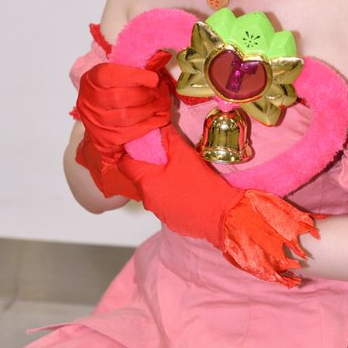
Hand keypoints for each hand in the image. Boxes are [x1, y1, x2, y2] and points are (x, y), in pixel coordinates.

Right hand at [73, 51, 172, 154]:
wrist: (97, 116)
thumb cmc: (110, 90)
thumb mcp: (114, 74)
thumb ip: (131, 69)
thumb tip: (158, 64)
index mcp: (91, 80)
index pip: (109, 75)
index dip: (134, 76)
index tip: (154, 78)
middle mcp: (89, 101)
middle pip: (120, 97)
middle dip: (146, 94)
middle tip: (161, 92)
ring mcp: (96, 122)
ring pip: (127, 117)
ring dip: (150, 109)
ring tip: (162, 104)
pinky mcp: (105, 138)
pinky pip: (131, 132)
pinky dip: (150, 124)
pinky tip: (160, 117)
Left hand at [118, 124, 318, 286]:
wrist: (222, 216)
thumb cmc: (201, 184)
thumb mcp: (184, 154)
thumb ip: (168, 138)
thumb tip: (157, 127)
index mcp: (146, 181)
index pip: (125, 164)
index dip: (131, 152)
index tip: (143, 144)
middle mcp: (147, 199)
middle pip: (140, 177)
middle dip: (150, 165)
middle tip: (167, 155)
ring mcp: (159, 212)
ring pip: (154, 190)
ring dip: (161, 180)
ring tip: (179, 172)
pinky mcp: (172, 221)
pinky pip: (166, 203)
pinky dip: (171, 194)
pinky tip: (187, 190)